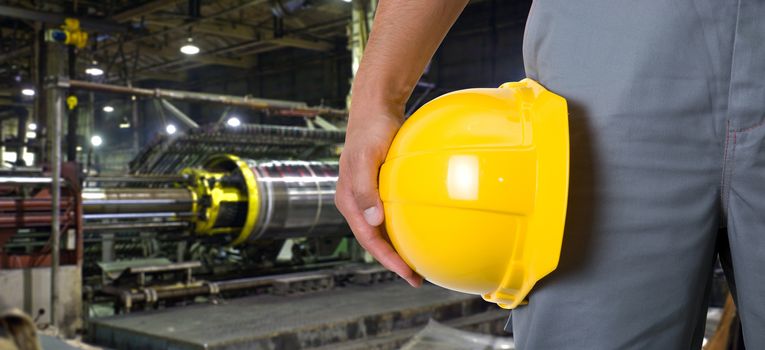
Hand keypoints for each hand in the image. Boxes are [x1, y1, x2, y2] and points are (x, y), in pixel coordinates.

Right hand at [335, 105, 422, 287]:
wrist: (375, 108)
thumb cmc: (370, 131)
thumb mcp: (366, 158)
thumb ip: (365, 189)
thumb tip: (373, 220)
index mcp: (349, 200)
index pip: (368, 239)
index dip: (387, 259)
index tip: (407, 273)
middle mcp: (356, 202)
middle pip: (374, 240)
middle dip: (393, 261)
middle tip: (416, 278)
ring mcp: (366, 196)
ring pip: (381, 230)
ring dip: (397, 247)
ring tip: (417, 262)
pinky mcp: (378, 187)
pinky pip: (390, 214)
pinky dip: (401, 227)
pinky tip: (417, 230)